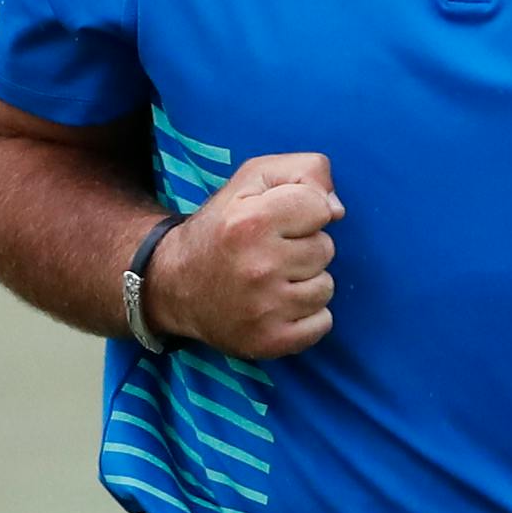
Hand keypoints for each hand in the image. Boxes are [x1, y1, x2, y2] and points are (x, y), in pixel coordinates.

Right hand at [146, 152, 345, 358]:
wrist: (174, 284)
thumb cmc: (222, 226)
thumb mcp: (253, 179)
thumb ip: (304, 170)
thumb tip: (337, 210)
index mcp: (251, 222)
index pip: (320, 208)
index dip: (304, 210)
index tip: (280, 220)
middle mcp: (258, 266)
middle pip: (325, 249)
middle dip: (304, 246)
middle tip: (270, 252)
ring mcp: (264, 310)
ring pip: (326, 287)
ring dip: (307, 281)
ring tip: (273, 278)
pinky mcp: (269, 341)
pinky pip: (322, 323)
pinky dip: (307, 316)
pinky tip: (279, 305)